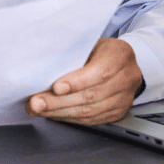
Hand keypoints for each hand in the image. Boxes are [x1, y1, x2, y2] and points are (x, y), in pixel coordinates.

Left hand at [27, 37, 142, 124]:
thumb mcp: (88, 43)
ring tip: (38, 109)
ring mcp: (124, 98)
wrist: (123, 62)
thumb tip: (43, 67)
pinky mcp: (118, 112)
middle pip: (91, 95)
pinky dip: (68, 117)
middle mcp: (126, 78)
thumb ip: (72, 54)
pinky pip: (91, 119)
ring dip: (60, 112)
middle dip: (59, 101)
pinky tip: (52, 113)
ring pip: (90, 111)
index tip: (56, 87)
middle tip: (36, 102)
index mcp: (119, 55)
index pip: (101, 72)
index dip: (77, 82)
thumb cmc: (100, 50)